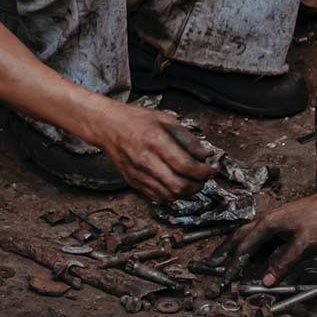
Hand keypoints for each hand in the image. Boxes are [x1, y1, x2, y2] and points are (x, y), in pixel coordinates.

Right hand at [90, 104, 216, 201]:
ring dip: (185, 192)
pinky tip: (174, 184)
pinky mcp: (132, 181)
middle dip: (197, 185)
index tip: (210, 170)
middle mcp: (145, 160)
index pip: (185, 165)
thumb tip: (204, 155)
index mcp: (155, 140)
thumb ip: (187, 138)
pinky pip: (156, 197)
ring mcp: (137, 173)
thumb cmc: (135, 120)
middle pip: (178, 185)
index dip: (203, 171)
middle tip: (203, 179)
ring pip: (169, 195)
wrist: (107, 126)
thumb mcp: (165, 119)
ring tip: (190, 182)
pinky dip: (170, 194)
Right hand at [221, 193, 316, 286]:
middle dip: (224, 251)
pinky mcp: (282, 224)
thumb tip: (267, 281)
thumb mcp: (303, 246)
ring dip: (237, 248)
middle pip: (238, 237)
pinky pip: (261, 238)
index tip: (225, 279)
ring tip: (227, 260)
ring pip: (249, 236)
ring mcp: (273, 221)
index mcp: (267, 225)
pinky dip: (253, 247)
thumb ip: (283, 264)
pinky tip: (256, 256)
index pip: (243, 249)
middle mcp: (266, 221)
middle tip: (212, 262)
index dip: (232, 266)